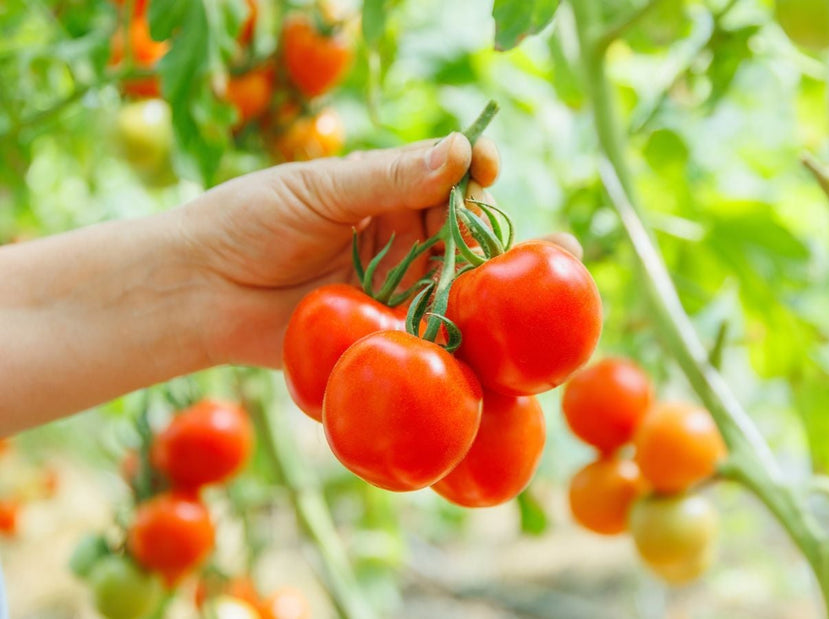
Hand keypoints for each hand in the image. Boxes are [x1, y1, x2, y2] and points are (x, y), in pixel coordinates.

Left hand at [180, 132, 499, 367]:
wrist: (198, 291)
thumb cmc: (248, 223)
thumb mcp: (321, 189)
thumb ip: (391, 177)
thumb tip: (462, 151)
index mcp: (385, 189)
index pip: (448, 174)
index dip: (475, 167)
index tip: (487, 164)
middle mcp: (399, 235)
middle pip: (462, 228)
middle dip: (478, 227)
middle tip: (475, 233)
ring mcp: (396, 284)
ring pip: (455, 278)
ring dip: (471, 279)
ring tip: (476, 280)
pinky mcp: (386, 330)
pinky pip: (430, 326)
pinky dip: (449, 324)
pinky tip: (463, 321)